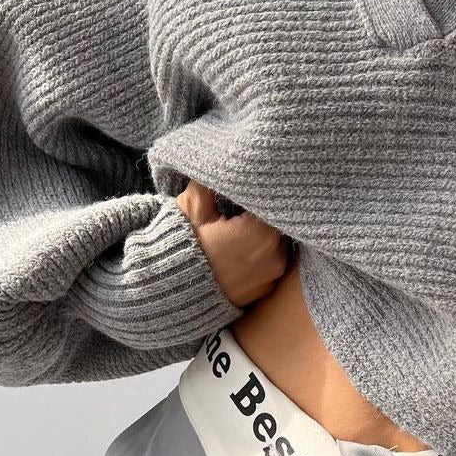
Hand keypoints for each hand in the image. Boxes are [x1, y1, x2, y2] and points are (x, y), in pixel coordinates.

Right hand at [176, 179, 289, 307]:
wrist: (175, 295)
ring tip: (246, 225)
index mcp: (263, 232)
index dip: (264, 193)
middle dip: (266, 213)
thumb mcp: (193, 209)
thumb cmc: (185, 249)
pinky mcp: (268, 288)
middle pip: (279, 223)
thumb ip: (210, 182)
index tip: (255, 185)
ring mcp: (274, 274)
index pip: (274, 203)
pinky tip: (245, 248)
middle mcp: (276, 254)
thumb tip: (218, 160)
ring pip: (278, 243)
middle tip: (248, 205)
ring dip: (266, 234)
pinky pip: (272, 262)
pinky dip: (263, 253)